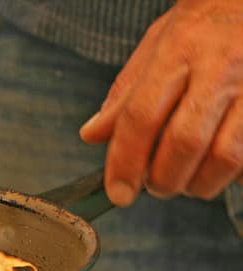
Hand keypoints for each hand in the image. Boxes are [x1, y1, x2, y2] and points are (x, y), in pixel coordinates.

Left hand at [80, 0, 242, 206]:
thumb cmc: (200, 28)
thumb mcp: (155, 47)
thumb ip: (125, 94)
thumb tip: (92, 135)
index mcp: (178, 52)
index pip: (142, 116)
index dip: (125, 162)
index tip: (118, 192)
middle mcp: (218, 67)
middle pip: (184, 142)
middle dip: (163, 179)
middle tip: (155, 185)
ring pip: (225, 157)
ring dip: (199, 183)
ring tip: (187, 180)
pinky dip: (233, 174)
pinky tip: (218, 167)